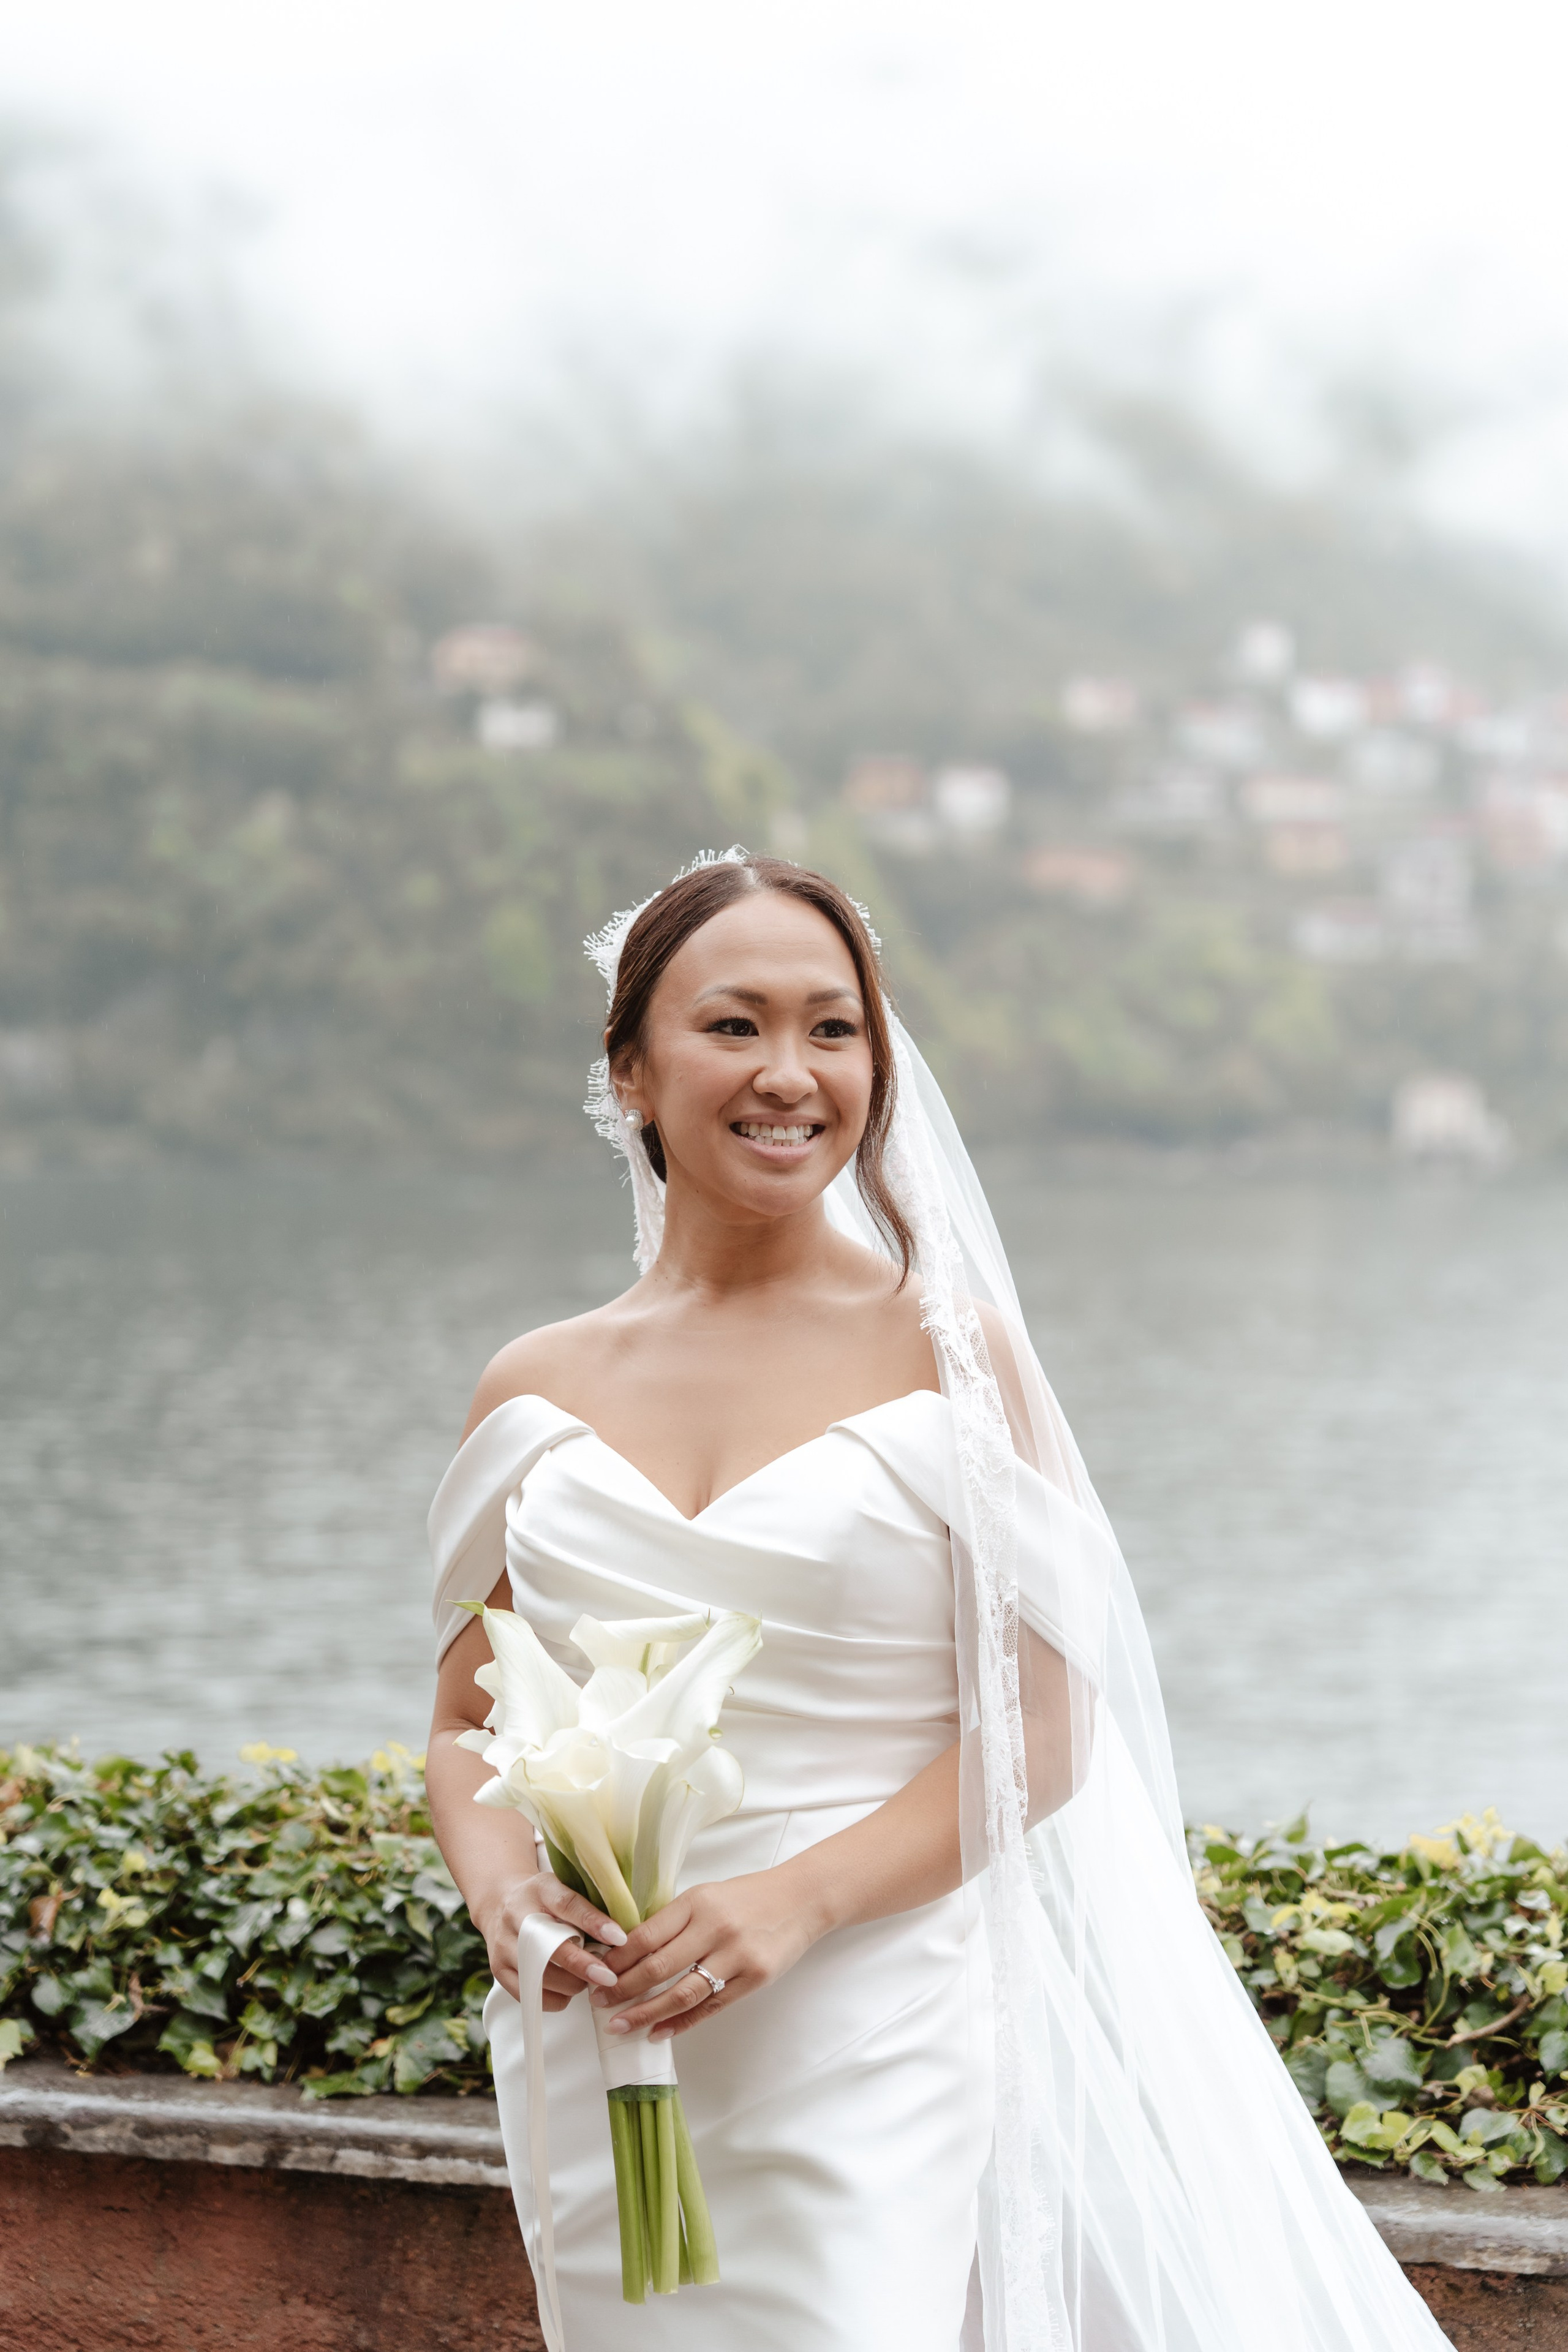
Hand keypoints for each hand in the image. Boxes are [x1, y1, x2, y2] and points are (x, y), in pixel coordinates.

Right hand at [474, 1872, 628, 2009]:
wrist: (500, 1905)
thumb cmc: (545, 1900)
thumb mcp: (563, 1889)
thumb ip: (588, 1906)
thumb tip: (623, 1934)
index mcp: (541, 1889)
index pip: (568, 1904)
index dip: (594, 1922)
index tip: (619, 1938)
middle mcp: (517, 1915)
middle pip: (550, 1947)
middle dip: (583, 1966)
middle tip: (609, 1977)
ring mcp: (504, 1945)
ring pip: (540, 1976)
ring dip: (571, 1984)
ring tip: (590, 1981)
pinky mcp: (499, 1970)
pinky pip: (531, 1996)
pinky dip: (555, 1998)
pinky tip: (569, 1990)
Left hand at [591, 1869, 817, 2041]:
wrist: (801, 1899)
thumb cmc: (746, 1898)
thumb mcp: (706, 1896)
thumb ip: (674, 1921)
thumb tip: (628, 1952)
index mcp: (697, 1902)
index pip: (646, 1935)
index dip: (618, 1958)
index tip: (597, 1972)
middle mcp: (715, 1928)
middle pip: (658, 1967)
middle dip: (623, 1988)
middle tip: (599, 2002)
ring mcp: (737, 1955)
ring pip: (682, 1993)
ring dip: (647, 2013)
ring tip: (620, 2024)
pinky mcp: (755, 1978)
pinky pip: (711, 2007)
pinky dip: (682, 2023)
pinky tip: (659, 2032)